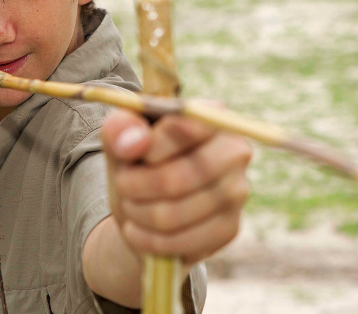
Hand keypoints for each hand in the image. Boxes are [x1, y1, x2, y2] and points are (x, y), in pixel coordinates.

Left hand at [102, 107, 251, 264]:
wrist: (145, 208)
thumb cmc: (137, 162)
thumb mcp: (120, 140)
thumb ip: (120, 129)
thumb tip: (133, 143)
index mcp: (210, 115)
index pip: (185, 127)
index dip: (150, 146)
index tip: (127, 155)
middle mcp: (234, 150)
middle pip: (180, 177)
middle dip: (137, 185)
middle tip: (122, 184)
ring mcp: (237, 191)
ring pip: (175, 213)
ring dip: (138, 213)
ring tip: (130, 205)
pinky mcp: (230, 227)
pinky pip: (181, 241)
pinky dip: (147, 239)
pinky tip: (137, 230)